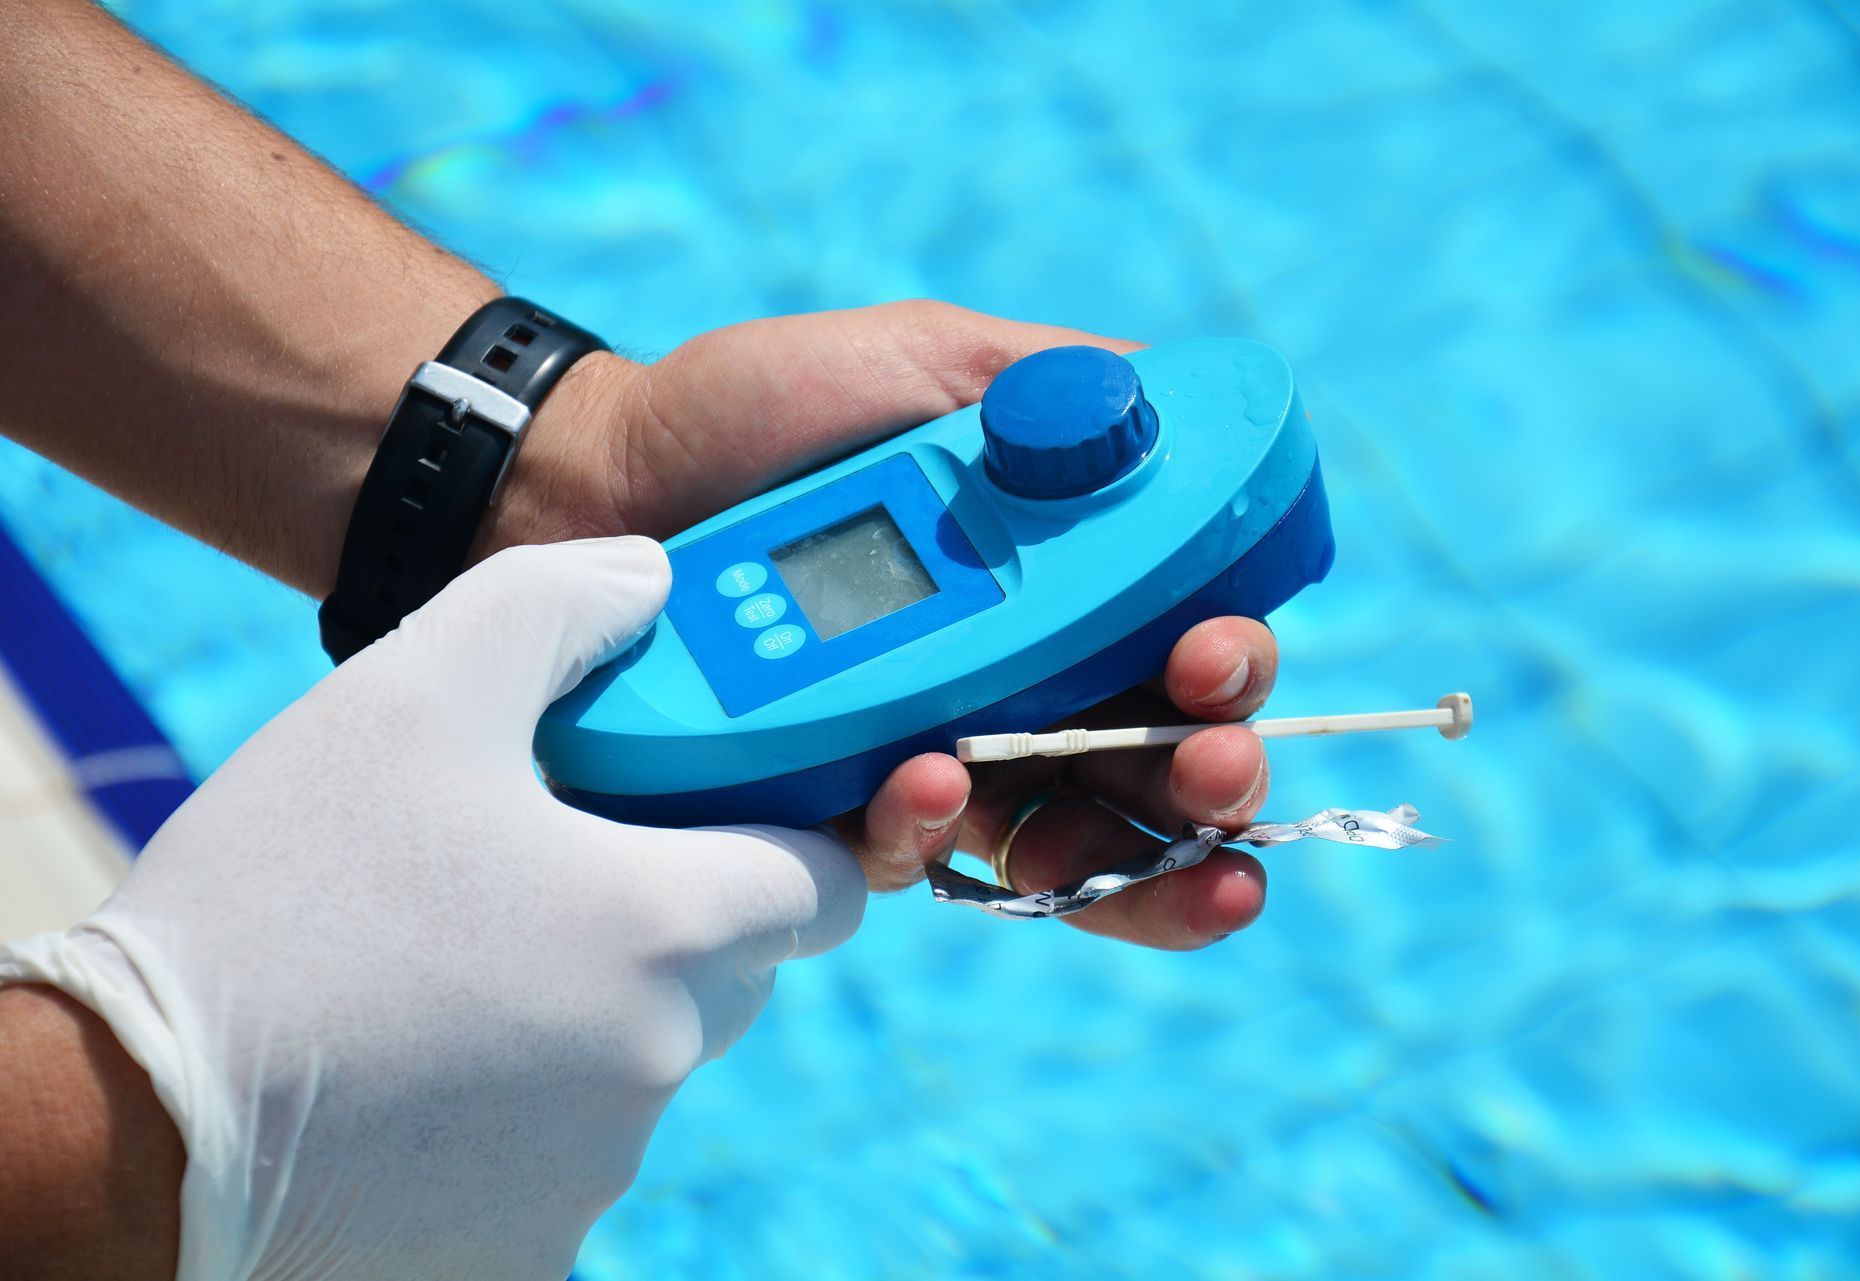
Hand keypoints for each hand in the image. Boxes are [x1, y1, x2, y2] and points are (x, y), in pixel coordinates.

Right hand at [0, 536, 864, 1279]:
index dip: (794, 837)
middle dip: (677, 914)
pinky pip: (572, 1154)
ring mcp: (598, 1166)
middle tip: (557, 868)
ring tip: (462, 961)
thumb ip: (557, 606)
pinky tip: (428, 1058)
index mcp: (663, 926)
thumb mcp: (412, 689)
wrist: (135, 1111)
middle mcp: (658, 1059)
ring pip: (651, 1061)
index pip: (828, 883)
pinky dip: (529, 1107)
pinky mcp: (531, 1247)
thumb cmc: (280, 889)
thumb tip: (650, 582)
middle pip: (737, 971)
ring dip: (594, 1009)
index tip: (727, 817)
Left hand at [492, 302, 1275, 949]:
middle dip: (1212, 795)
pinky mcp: (833, 811)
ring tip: (1121, 845)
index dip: (1227, 674)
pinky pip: (907, 856)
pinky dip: (929, 829)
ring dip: (1126, 866)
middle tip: (1221, 777)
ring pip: (1064, 851)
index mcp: (1053, 589)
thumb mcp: (921, 362)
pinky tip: (926, 780)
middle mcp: (1011, 687)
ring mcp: (929, 757)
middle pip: (1152, 778)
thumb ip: (1048, 386)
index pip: (1181, 656)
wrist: (595, 481)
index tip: (1214, 657)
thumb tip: (1184, 409)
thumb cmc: (754, 412)